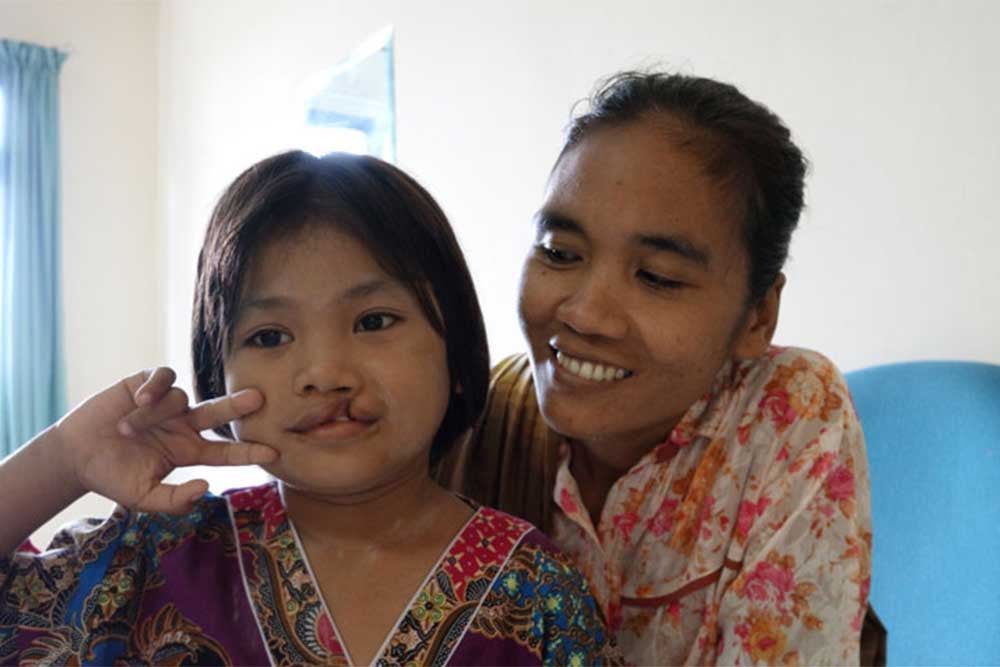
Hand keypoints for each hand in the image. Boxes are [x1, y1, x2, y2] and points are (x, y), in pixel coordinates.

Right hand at [52, 367, 276, 513]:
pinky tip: (138, 400)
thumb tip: (205, 488)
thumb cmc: (113, 477)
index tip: (273, 453)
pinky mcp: (146, 383)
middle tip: (259, 398)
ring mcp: (167, 404)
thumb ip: (174, 500)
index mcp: (188, 450)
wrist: (76, 455)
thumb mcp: (143, 497)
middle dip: (238, 406)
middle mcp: (184, 424)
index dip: (247, 452)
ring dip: (153, 414)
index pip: (226, 451)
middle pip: (219, 413)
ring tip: (126, 429)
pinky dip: (154, 388)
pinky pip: (162, 377)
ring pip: (179, 399)